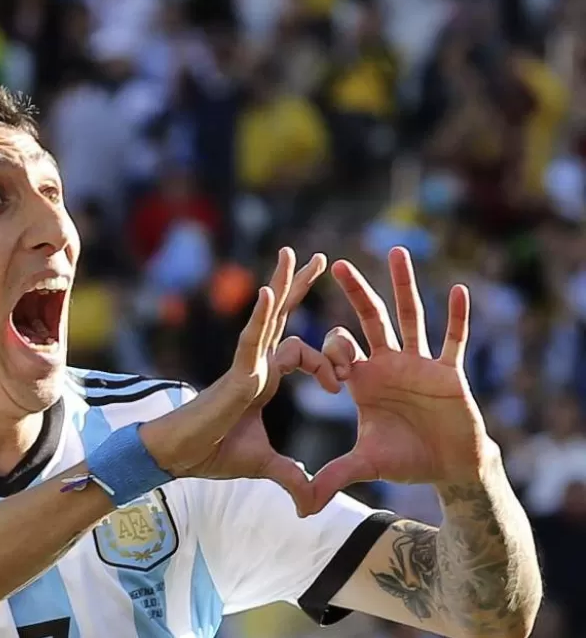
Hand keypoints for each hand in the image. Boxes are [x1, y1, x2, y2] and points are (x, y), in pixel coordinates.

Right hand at [142, 248, 341, 514]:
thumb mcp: (265, 464)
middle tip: (319, 258)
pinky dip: (261, 317)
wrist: (177, 458)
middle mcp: (255, 364)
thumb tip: (313, 504)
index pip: (301, 352)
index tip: (340, 385)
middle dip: (300, 287)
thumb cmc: (212, 453)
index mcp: (263, 378)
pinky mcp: (236, 374)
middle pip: (282, 318)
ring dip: (282, 285)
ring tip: (294, 254)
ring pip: (267, 318)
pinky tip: (270, 292)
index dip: (325, 362)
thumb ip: (291, 477)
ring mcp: (245, 366)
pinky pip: (251, 340)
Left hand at [308, 247, 492, 513]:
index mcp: (363, 378)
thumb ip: (332, 477)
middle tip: (337, 263)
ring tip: (397, 252)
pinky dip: (457, 318)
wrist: (448, 469)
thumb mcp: (364, 465)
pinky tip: (458, 290)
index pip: (338, 348)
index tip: (332, 377)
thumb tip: (300, 507)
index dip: (329, 352)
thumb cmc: (406, 459)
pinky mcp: (449, 373)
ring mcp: (420, 364)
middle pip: (370, 319)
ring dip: (404, 286)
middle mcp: (389, 363)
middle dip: (355, 291)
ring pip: (411, 316)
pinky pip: (454, 340)